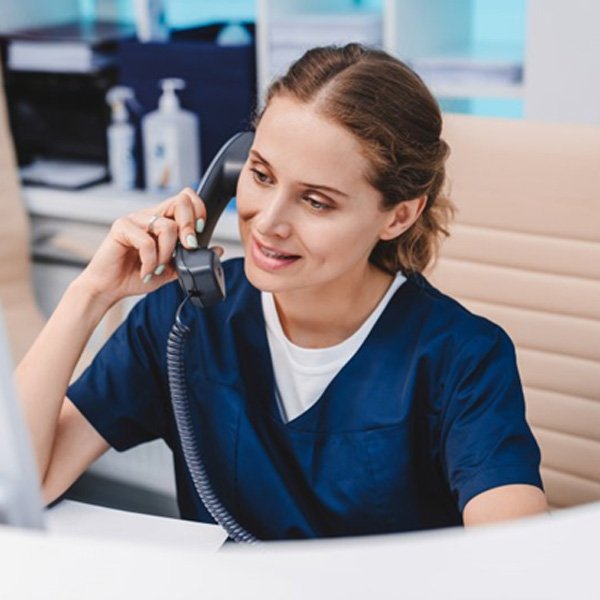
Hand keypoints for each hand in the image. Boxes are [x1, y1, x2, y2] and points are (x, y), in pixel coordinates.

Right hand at [77, 188, 220, 305]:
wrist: (110, 288)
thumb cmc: (136, 275)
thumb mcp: (171, 270)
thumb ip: (192, 259)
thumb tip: (218, 250)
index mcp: (163, 220)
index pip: (186, 199)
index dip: (199, 211)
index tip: (199, 233)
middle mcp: (150, 215)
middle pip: (181, 201)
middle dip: (190, 226)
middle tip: (187, 248)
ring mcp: (135, 219)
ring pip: (167, 226)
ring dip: (167, 253)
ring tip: (157, 267)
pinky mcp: (121, 228)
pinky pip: (146, 241)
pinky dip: (150, 261)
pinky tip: (146, 271)